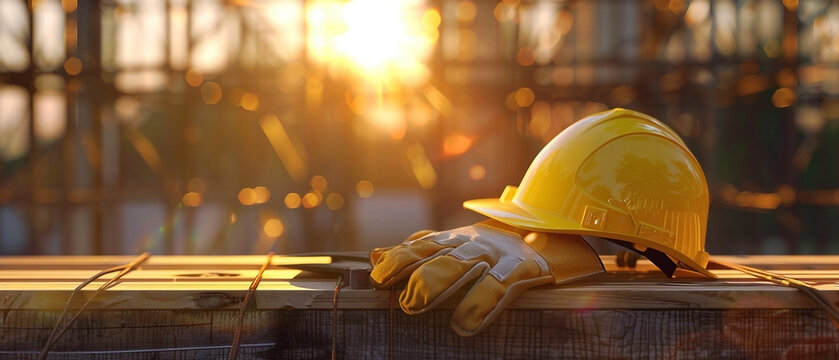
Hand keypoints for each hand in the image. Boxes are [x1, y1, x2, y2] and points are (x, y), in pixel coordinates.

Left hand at [369, 220, 603, 335]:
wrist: (554, 232)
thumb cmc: (493, 248)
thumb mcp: (455, 245)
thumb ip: (416, 251)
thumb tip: (373, 256)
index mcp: (454, 239)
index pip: (420, 247)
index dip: (397, 261)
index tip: (376, 279)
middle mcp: (472, 243)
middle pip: (438, 255)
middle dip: (416, 275)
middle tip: (402, 300)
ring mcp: (498, 254)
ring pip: (464, 265)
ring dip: (438, 284)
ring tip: (416, 306)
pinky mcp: (525, 268)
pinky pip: (500, 286)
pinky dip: (480, 303)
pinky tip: (464, 325)